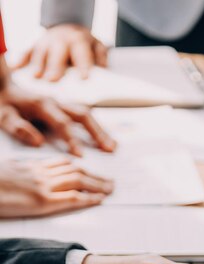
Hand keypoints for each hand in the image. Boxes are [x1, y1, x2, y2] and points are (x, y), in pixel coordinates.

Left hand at [0, 76, 115, 155]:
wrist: (4, 88)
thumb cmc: (5, 105)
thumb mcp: (5, 117)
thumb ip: (20, 129)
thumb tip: (39, 142)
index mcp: (42, 105)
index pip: (61, 123)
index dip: (72, 139)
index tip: (81, 155)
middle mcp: (56, 102)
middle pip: (82, 115)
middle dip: (97, 132)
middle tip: (109, 149)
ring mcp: (62, 104)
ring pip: (87, 114)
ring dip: (101, 130)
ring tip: (113, 146)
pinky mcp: (65, 108)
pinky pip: (84, 116)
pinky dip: (97, 127)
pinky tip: (105, 139)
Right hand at [0, 157, 112, 216]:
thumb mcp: (4, 172)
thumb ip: (17, 173)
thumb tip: (22, 179)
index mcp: (28, 166)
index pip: (59, 164)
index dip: (78, 167)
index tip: (89, 171)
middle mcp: (38, 173)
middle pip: (73, 170)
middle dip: (94, 176)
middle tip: (110, 181)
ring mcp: (41, 186)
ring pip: (77, 180)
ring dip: (97, 185)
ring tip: (111, 189)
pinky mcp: (41, 201)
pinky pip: (70, 197)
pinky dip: (87, 197)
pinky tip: (99, 199)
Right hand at [14, 24, 106, 81]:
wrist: (68, 29)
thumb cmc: (84, 45)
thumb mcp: (96, 46)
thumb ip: (100, 57)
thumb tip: (103, 68)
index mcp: (78, 40)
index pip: (82, 53)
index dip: (83, 65)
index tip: (84, 78)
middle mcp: (61, 39)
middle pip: (58, 52)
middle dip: (55, 66)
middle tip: (53, 80)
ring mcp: (46, 41)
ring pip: (41, 52)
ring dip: (38, 64)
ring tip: (36, 77)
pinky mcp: (35, 44)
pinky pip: (26, 51)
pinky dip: (21, 59)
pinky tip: (16, 68)